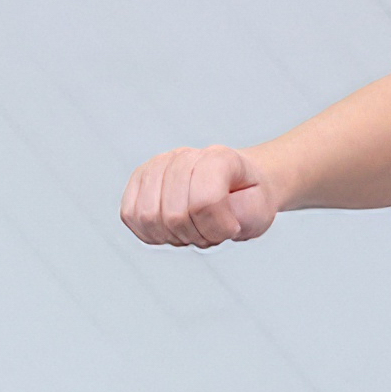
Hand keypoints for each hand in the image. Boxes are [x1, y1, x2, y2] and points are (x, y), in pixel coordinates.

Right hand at [120, 144, 279, 246]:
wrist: (239, 187)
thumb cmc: (247, 200)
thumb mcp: (261, 210)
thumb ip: (241, 212)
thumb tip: (203, 213)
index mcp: (219, 158)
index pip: (205, 201)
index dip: (218, 227)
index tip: (233, 227)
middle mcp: (183, 156)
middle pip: (174, 214)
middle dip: (194, 235)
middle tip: (210, 230)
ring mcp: (157, 166)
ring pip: (149, 216)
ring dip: (172, 236)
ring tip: (191, 228)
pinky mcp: (137, 181)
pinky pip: (130, 215)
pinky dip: (150, 232)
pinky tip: (170, 229)